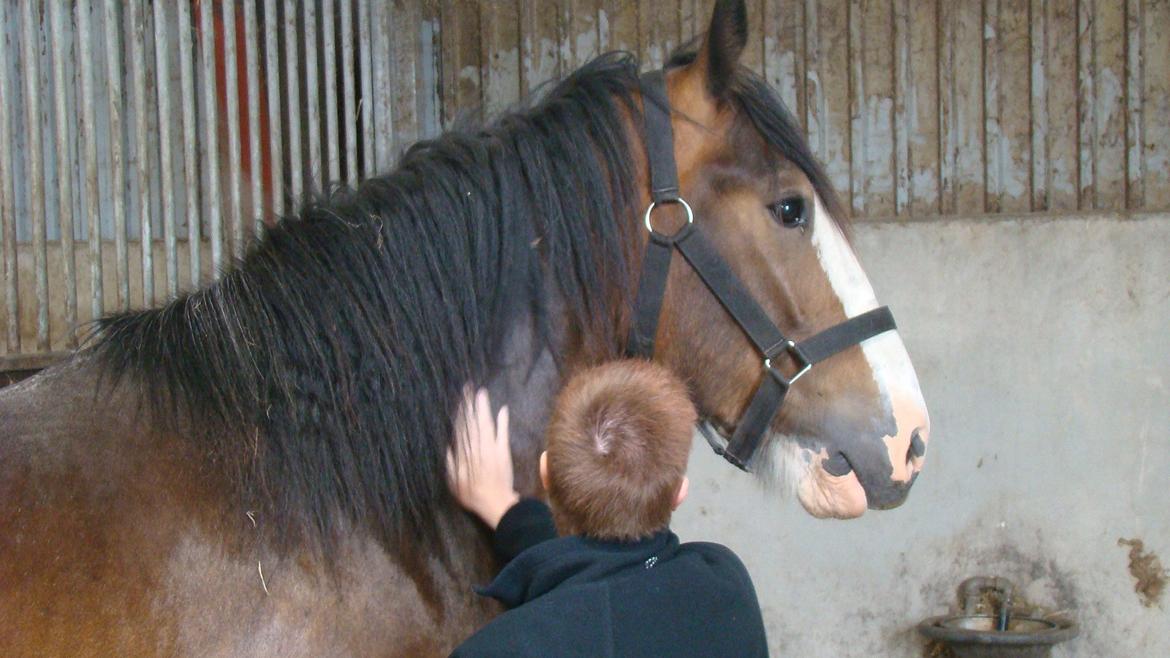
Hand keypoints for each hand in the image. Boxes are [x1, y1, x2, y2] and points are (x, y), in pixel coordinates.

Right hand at [446, 387, 518, 528]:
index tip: (459, 401)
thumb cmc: (472, 495)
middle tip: (468, 388)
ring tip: (481, 393)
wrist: (494, 503)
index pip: (460, 430)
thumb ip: (450, 463)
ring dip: (483, 408)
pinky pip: (502, 433)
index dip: (460, 414)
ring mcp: (490, 449)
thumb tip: (449, 446)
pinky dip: (502, 421)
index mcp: (463, 455)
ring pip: (485, 424)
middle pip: (471, 422)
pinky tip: (503, 409)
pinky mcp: (503, 452)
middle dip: (470, 405)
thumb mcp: (453, 482)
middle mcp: (475, 449)